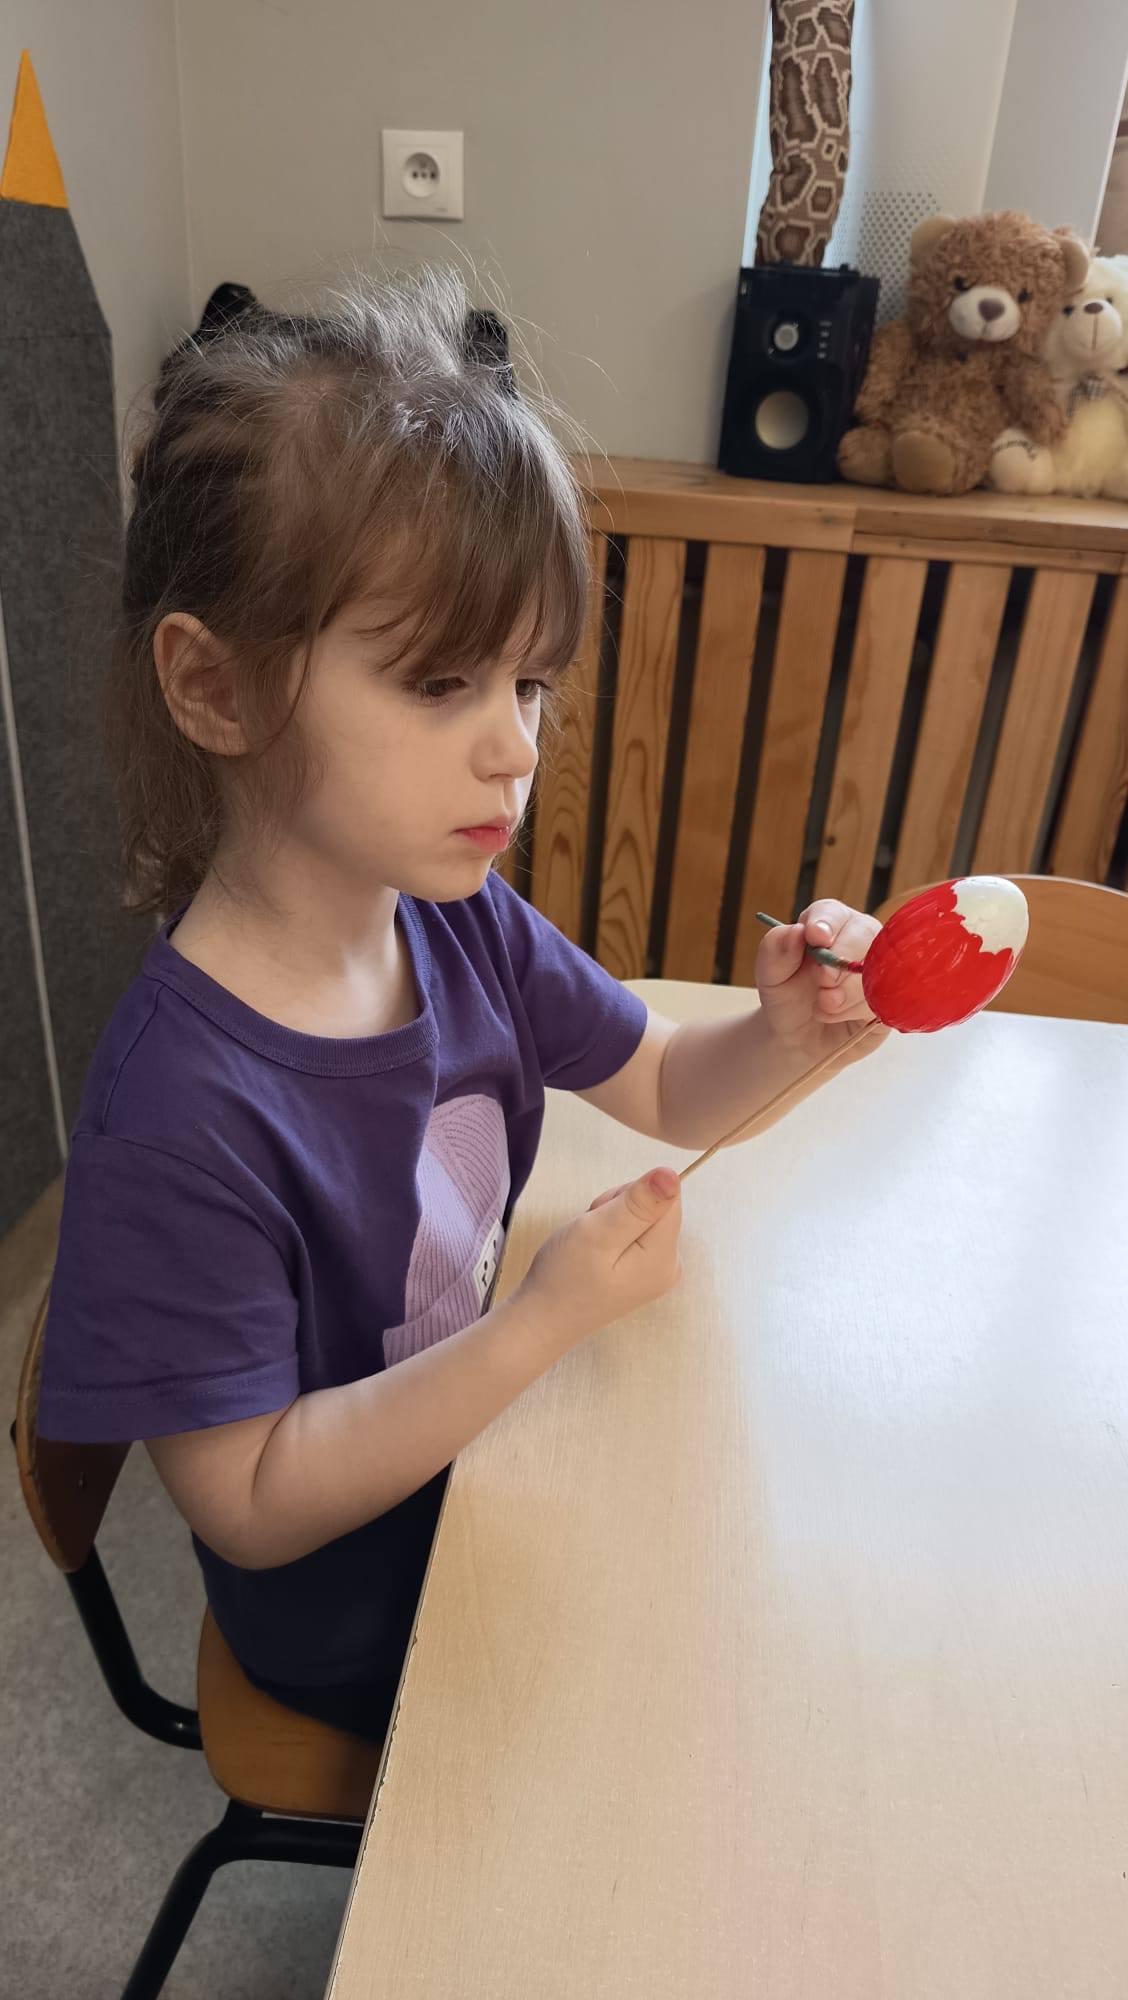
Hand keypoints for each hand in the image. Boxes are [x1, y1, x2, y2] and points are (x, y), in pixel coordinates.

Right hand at [518, 1168, 682, 1353]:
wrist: (542, 1320)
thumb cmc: (563, 1277)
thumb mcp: (597, 1232)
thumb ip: (637, 1203)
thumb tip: (673, 1174)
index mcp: (664, 1257)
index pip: (668, 1197)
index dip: (632, 1195)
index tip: (604, 1216)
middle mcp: (669, 1265)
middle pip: (656, 1207)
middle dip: (619, 1208)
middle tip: (590, 1232)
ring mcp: (655, 1271)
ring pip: (641, 1218)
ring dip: (610, 1220)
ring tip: (587, 1244)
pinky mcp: (641, 1273)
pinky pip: (632, 1235)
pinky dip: (609, 1235)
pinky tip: (592, 1253)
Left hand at [756, 898, 882, 1058]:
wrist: (801, 1038)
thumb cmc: (787, 998)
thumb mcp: (770, 976)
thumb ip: (776, 950)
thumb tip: (796, 930)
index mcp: (826, 923)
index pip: (832, 912)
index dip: (826, 923)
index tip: (816, 937)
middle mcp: (857, 936)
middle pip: (863, 933)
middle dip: (841, 960)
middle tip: (822, 985)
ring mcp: (878, 963)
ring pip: (877, 965)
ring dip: (848, 991)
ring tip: (824, 1006)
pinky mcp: (890, 992)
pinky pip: (887, 994)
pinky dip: (859, 1009)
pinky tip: (841, 1016)